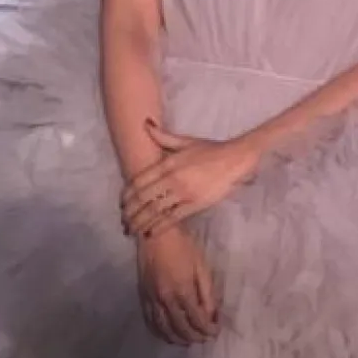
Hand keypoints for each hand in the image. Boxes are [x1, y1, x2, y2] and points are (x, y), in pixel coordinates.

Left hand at [121, 120, 257, 238]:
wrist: (235, 159)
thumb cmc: (210, 150)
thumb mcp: (185, 141)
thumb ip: (163, 136)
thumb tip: (146, 123)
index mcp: (167, 163)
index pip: (139, 181)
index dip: (127, 195)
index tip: (121, 204)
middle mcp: (172, 179)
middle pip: (144, 198)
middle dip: (130, 212)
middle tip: (123, 222)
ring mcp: (183, 193)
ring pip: (155, 210)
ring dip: (141, 222)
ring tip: (132, 231)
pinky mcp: (195, 204)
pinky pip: (172, 218)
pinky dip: (159, 227)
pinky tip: (150, 233)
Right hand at [136, 227, 218, 345]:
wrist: (155, 232)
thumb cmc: (183, 246)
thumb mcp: (202, 267)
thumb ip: (207, 294)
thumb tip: (212, 315)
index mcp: (182, 291)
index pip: (197, 320)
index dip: (208, 329)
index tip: (215, 332)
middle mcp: (165, 300)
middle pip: (181, 328)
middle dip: (195, 337)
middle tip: (204, 338)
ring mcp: (152, 300)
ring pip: (164, 329)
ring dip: (178, 339)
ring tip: (188, 340)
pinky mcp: (143, 297)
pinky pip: (150, 322)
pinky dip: (159, 332)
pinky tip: (167, 335)